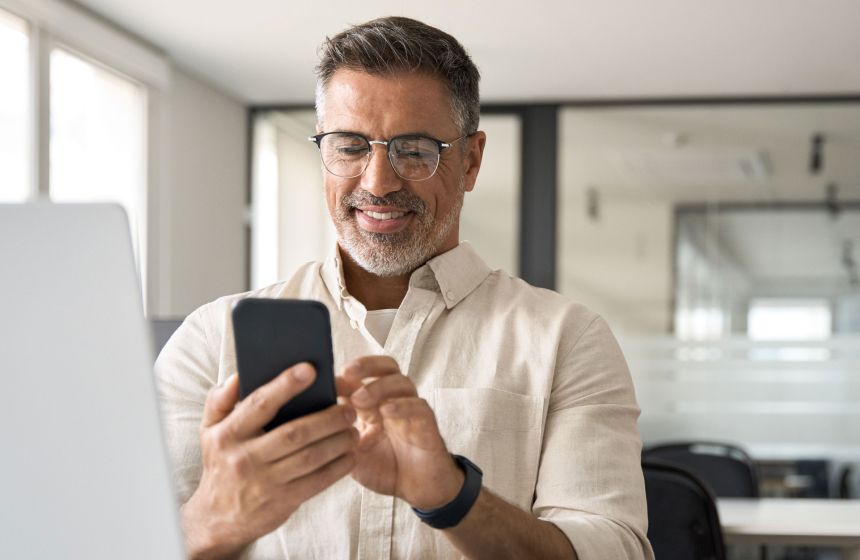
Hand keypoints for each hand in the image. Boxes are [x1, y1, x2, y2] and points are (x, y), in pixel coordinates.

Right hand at [182, 364, 357, 559]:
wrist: (216, 520)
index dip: (286, 385)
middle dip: (328, 418)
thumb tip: (238, 376)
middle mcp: (245, 458)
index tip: (310, 369)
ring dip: (338, 441)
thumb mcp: (209, 431)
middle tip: (348, 409)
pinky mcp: (282, 502)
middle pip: (295, 433)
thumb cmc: (220, 464)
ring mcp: (265, 482)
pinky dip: (338, 467)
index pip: (260, 404)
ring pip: (311, 457)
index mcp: (228, 435)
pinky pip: (317, 481)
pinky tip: (350, 455)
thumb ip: (220, 400)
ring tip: (353, 429)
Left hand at [337, 356, 464, 509]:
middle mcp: (394, 401)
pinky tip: (386, 411)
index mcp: (374, 404)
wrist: (417, 490)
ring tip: (360, 399)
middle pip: (386, 366)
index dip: (345, 375)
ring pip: (402, 382)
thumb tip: (312, 420)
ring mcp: (411, 410)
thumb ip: (338, 435)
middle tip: (347, 373)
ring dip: (379, 386)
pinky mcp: (427, 424)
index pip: (362, 376)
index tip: (326, 382)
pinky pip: (418, 407)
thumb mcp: (352, 453)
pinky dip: (402, 406)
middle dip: (367, 365)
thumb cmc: (386, 469)